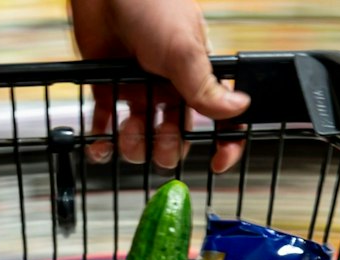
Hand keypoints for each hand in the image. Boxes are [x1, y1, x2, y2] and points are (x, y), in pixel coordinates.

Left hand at [69, 0, 249, 171]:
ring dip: (134, 145)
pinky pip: (107, 123)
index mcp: (197, 74)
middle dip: (168, 147)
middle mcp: (171, 85)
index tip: (217, 163)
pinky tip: (101, 145)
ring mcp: (140, 86)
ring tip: (127, 136)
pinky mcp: (109, 86)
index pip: (220, 116)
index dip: (223, 142)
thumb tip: (238, 109)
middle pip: (177, 134)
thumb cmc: (151, 4)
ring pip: (142, 134)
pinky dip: (103, 140)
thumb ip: (205, 86)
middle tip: (159, 144)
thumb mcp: (183, 49)